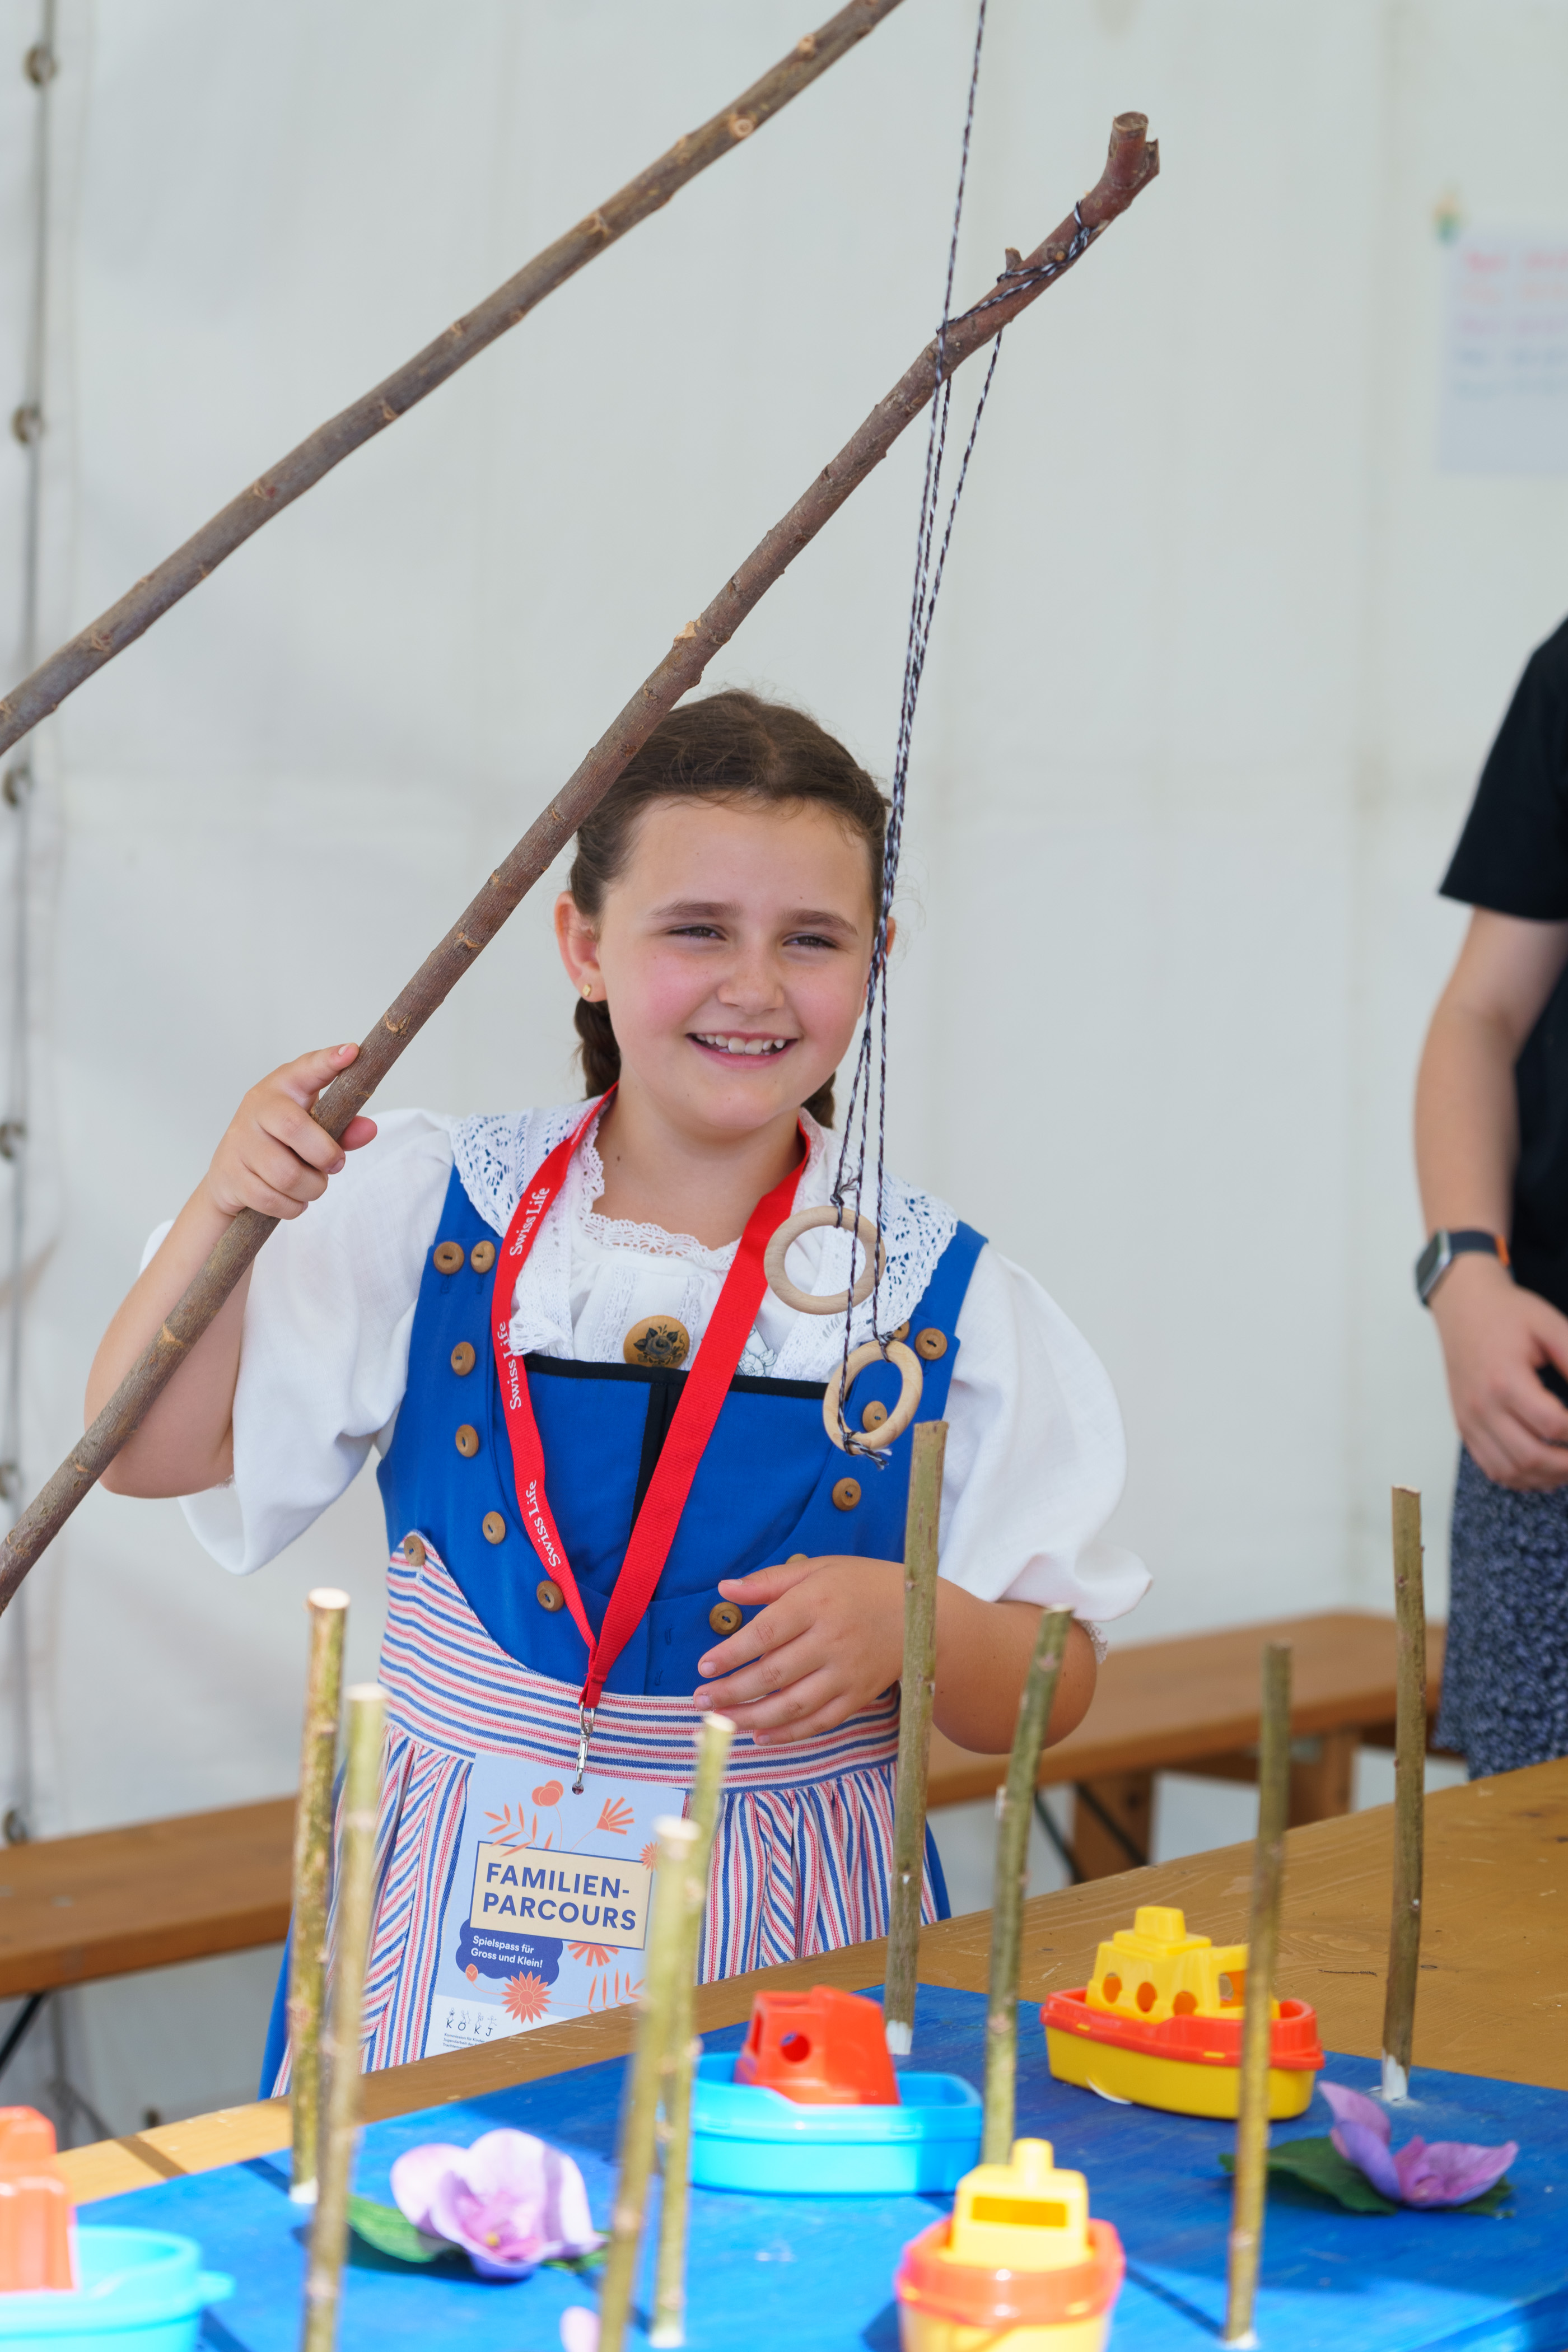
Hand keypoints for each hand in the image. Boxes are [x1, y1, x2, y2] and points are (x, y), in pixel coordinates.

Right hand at [201, 1043, 376, 1220]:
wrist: (230, 1176)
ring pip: (287, 1174)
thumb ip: (343, 1129)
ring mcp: (239, 1141)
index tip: (352, 1053)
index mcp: (283, 1087)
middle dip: (325, 1155)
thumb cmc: (282, 1146)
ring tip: (311, 1185)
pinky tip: (291, 1199)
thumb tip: (370, 1129)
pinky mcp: (230, 1175)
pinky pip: (272, 1200)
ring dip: (311, 1188)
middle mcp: (257, 1107)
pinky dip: (292, 1207)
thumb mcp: (314, 1131)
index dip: (328, 1061)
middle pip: (295, 1128)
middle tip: (335, 1165)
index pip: (306, 1069)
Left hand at [693, 1554, 905, 1744]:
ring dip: (752, 1717)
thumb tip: (724, 1589)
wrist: (923, 1614)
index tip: (703, 1666)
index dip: (732, 1652)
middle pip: (774, 1673)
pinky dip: (789, 1734)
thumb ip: (770, 1581)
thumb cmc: (862, 1584)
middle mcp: (832, 1639)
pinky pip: (820, 1722)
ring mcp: (847, 1672)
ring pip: (794, 1704)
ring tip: (720, 1723)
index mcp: (818, 1602)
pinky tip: (760, 1736)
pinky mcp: (859, 1695)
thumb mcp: (819, 1569)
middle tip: (700, 1700)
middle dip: (732, 1691)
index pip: (767, 1631)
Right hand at [1430, 1254, 1567, 1487]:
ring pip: (1511, 1471)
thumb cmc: (1506, 1314)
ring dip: (1547, 1477)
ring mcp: (1470, 1419)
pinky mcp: (1465, 1426)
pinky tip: (1543, 1471)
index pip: (1553, 1424)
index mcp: (1504, 1379)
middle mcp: (1482, 1405)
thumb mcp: (1551, 1327)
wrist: (1463, 1306)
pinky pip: (1492, 1467)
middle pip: (1531, 1457)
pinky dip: (1521, 1478)